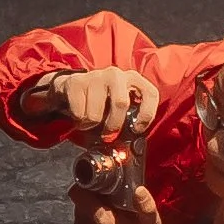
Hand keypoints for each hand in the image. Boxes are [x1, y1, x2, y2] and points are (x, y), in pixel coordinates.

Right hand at [23, 66, 159, 139]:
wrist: (73, 87)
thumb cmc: (102, 101)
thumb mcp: (118, 108)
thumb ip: (128, 121)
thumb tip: (131, 148)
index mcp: (133, 79)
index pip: (150, 93)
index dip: (147, 114)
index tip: (137, 129)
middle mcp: (116, 75)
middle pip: (121, 103)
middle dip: (114, 125)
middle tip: (108, 135)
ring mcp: (96, 76)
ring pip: (96, 113)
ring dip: (91, 125)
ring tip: (91, 122)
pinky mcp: (77, 82)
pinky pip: (79, 113)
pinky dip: (79, 121)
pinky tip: (80, 115)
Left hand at [71, 185, 163, 223]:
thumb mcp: (152, 223)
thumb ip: (146, 207)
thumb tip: (139, 190)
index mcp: (101, 221)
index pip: (78, 192)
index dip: (87, 183)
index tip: (102, 182)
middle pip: (79, 199)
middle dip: (92, 194)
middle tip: (111, 196)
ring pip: (78, 208)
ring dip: (91, 205)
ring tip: (110, 210)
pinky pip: (79, 220)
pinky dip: (89, 216)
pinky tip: (105, 221)